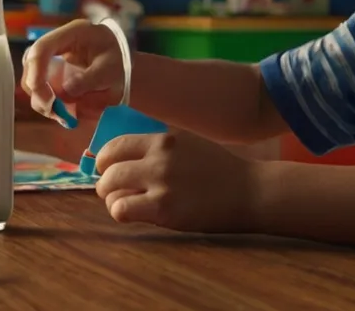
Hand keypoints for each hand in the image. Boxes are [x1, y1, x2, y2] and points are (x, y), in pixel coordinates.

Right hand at [21, 19, 124, 125]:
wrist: (126, 69)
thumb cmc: (121, 65)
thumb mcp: (111, 71)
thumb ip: (88, 80)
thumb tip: (64, 92)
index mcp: (73, 33)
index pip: (42, 48)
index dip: (37, 72)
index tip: (45, 96)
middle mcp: (58, 43)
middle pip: (31, 62)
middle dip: (36, 88)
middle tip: (51, 108)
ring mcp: (53, 57)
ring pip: (32, 76)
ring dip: (40, 97)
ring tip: (58, 113)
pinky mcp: (52, 72)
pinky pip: (40, 87)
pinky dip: (47, 102)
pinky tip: (60, 112)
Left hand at [94, 130, 255, 233]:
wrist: (250, 191)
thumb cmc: (219, 169)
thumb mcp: (188, 144)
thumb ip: (158, 149)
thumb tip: (123, 159)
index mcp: (163, 140)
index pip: (115, 145)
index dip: (104, 160)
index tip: (107, 170)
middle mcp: (159, 158)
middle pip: (108, 169)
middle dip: (105, 183)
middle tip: (113, 192)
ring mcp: (161, 183)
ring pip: (110, 190)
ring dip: (112, 200)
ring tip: (124, 204)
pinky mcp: (164, 209)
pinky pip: (122, 210)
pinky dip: (122, 213)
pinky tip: (135, 214)